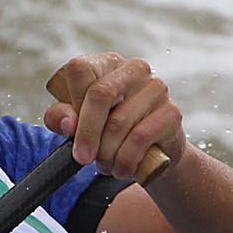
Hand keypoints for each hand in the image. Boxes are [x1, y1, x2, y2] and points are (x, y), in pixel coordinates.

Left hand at [43, 52, 185, 181]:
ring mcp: (156, 88)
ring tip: (105, 164)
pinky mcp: (172, 112)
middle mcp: (133, 69)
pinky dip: (125, 159)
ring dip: (107, 153)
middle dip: (87, 132)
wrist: (149, 152)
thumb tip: (69, 122)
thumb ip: (61, 117)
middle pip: (100, 94)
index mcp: (105, 64)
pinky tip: (122, 168)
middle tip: (82, 158)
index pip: (79, 69)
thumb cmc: (105, 131)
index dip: (71, 102)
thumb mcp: (75, 123)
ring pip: (119, 122)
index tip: (70, 130)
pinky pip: (140, 138)